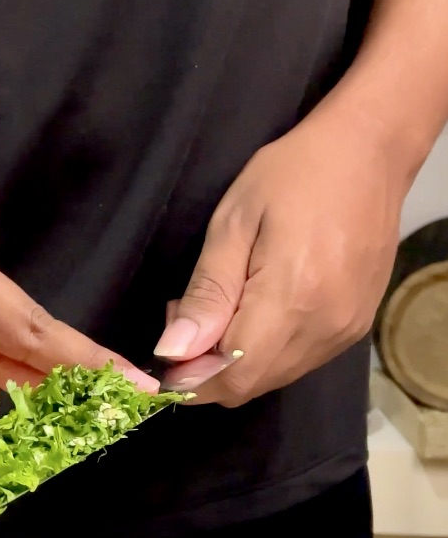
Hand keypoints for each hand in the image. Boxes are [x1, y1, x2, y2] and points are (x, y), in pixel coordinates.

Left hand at [152, 103, 405, 406]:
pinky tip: (252, 312)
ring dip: (235, 362)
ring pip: (273, 378)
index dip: (192, 379)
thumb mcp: (232, 224)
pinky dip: (264, 353)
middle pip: (251, 385)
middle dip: (206, 370)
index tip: (167, 351)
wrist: (369, 152)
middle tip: (187, 319)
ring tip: (219, 308)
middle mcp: (324, 328)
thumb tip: (174, 352)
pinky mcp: (355, 327)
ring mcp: (345, 331)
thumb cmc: (292, 175)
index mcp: (291, 299)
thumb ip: (206, 294)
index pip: (232, 377)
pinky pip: (298, 362)